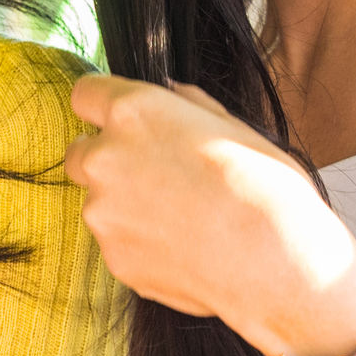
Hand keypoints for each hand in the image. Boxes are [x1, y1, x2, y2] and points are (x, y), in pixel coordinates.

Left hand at [62, 73, 355, 355]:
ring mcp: (104, 214)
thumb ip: (188, 105)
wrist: (276, 261)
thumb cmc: (265, 187)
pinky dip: (141, 243)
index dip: (102, 105)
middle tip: (152, 172)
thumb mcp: (233, 126)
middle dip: (105, 158)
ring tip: (182, 219)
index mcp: (133, 113)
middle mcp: (105, 159)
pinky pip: (118, 243)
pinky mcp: (114, 259)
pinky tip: (184, 248)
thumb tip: (172, 95)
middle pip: (79, 152)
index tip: (118, 117)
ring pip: (100, 203)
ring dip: (126, 205)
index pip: (84, 94)